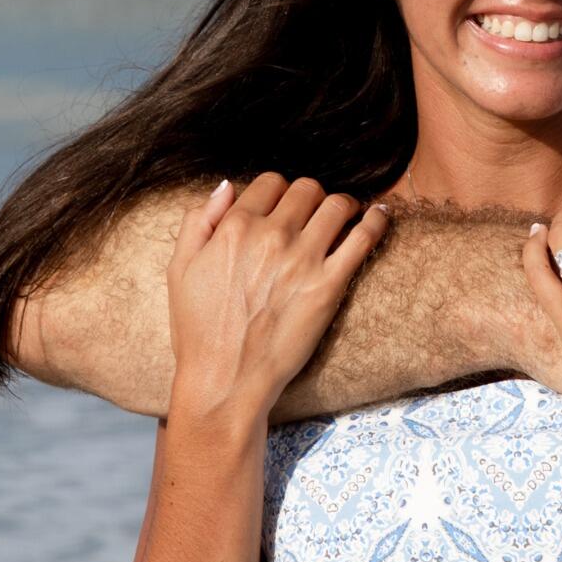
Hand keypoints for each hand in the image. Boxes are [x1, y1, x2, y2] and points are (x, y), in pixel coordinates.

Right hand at [168, 174, 391, 421]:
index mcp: (235, 227)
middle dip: (310, 197)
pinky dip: (376, 220)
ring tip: (344, 215)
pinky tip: (380, 215)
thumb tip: (227, 186)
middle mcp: (271, 235)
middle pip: (306, 189)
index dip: (277, 191)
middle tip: (313, 213)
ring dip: (342, 205)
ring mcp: (304, 259)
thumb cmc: (199, 330)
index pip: (270, 183)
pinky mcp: (330, 286)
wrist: (225, 379)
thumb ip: (199, 221)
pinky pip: (364, 237)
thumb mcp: (180, 269)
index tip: (282, 207)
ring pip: (337, 204)